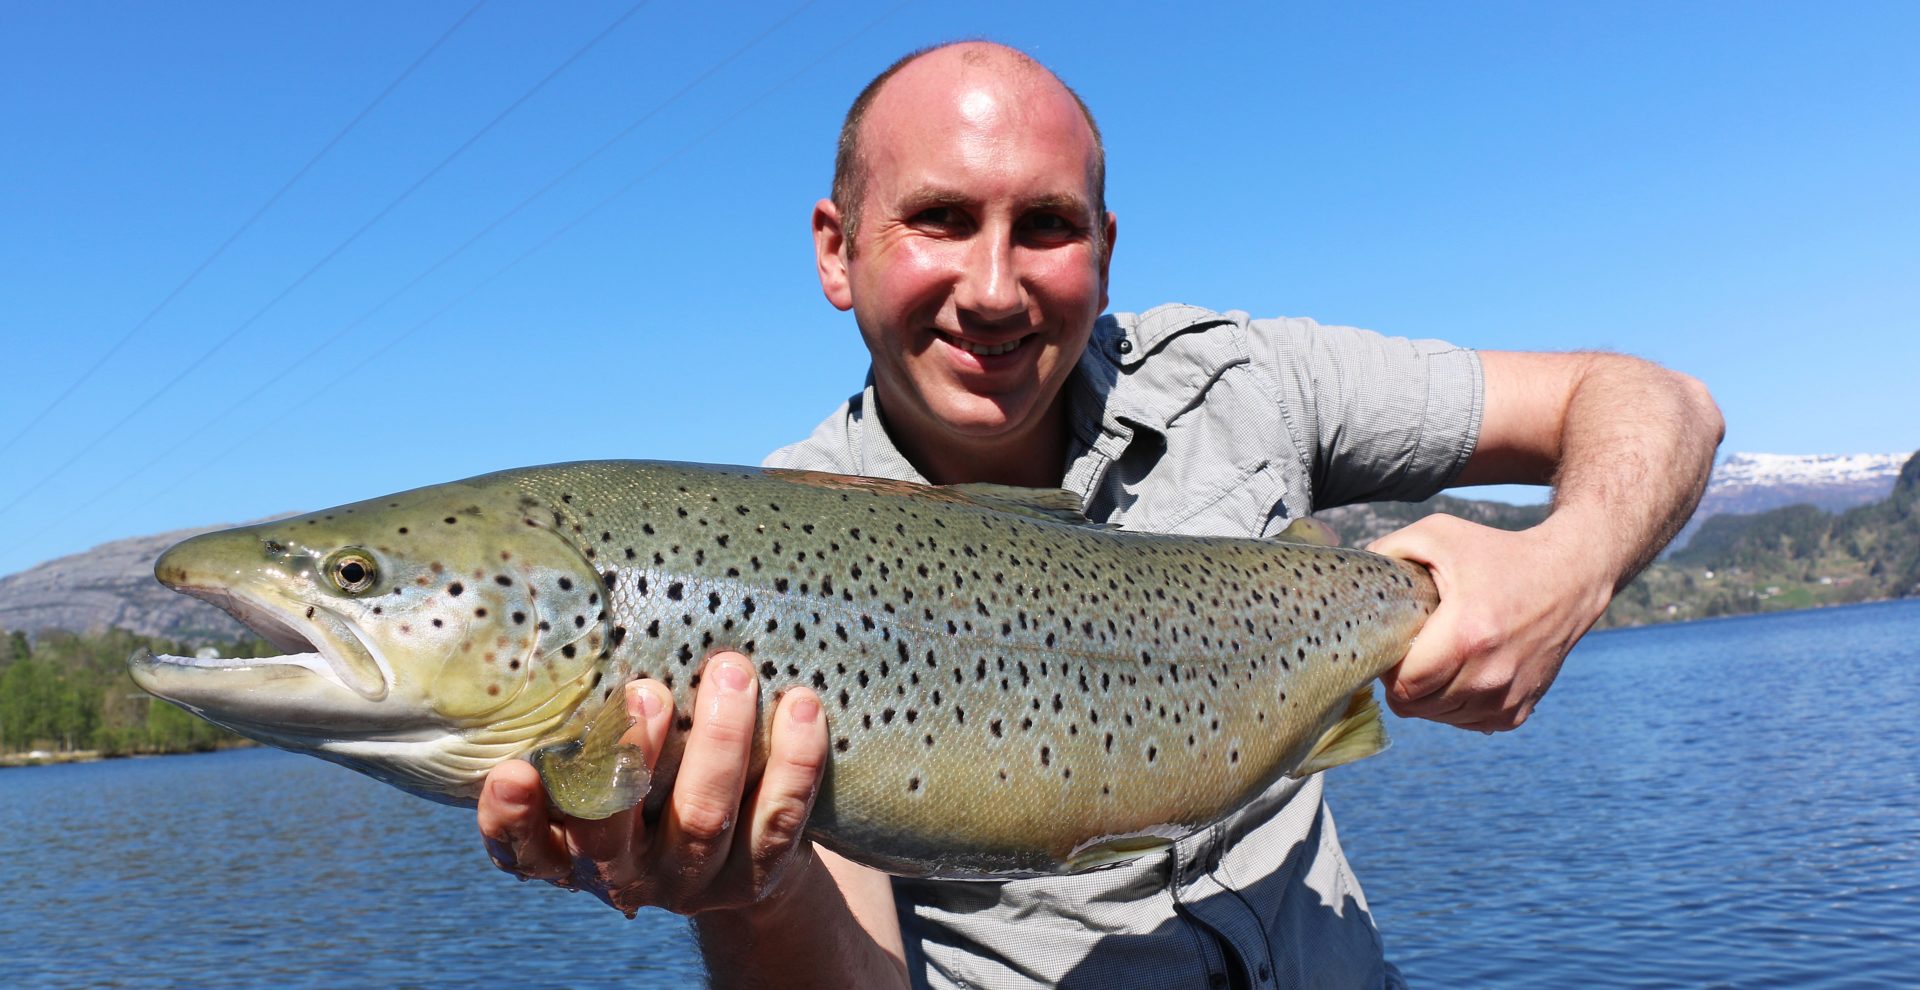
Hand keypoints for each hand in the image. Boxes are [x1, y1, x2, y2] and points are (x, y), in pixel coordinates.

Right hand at [476, 652, 829, 916]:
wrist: (735, 854)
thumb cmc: (647, 781)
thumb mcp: (604, 764)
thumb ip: (584, 722)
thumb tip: (581, 618)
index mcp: (566, 850)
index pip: (521, 848)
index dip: (512, 818)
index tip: (514, 772)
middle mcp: (621, 875)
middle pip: (613, 832)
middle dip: (630, 757)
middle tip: (649, 691)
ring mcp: (690, 882)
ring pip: (702, 819)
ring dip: (720, 741)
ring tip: (731, 671)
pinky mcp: (756, 879)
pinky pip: (777, 820)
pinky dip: (793, 762)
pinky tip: (801, 705)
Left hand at [1368, 513, 1613, 731]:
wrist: (1569, 578)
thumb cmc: (1497, 553)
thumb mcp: (1440, 534)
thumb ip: (1389, 549)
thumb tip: (1355, 575)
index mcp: (1466, 636)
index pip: (1403, 687)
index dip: (1387, 669)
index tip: (1395, 645)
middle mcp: (1490, 676)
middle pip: (1417, 707)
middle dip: (1404, 682)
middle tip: (1413, 651)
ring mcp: (1507, 698)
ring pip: (1440, 718)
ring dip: (1429, 696)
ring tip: (1438, 658)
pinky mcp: (1518, 712)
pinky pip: (1466, 722)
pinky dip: (1455, 705)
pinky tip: (1461, 672)